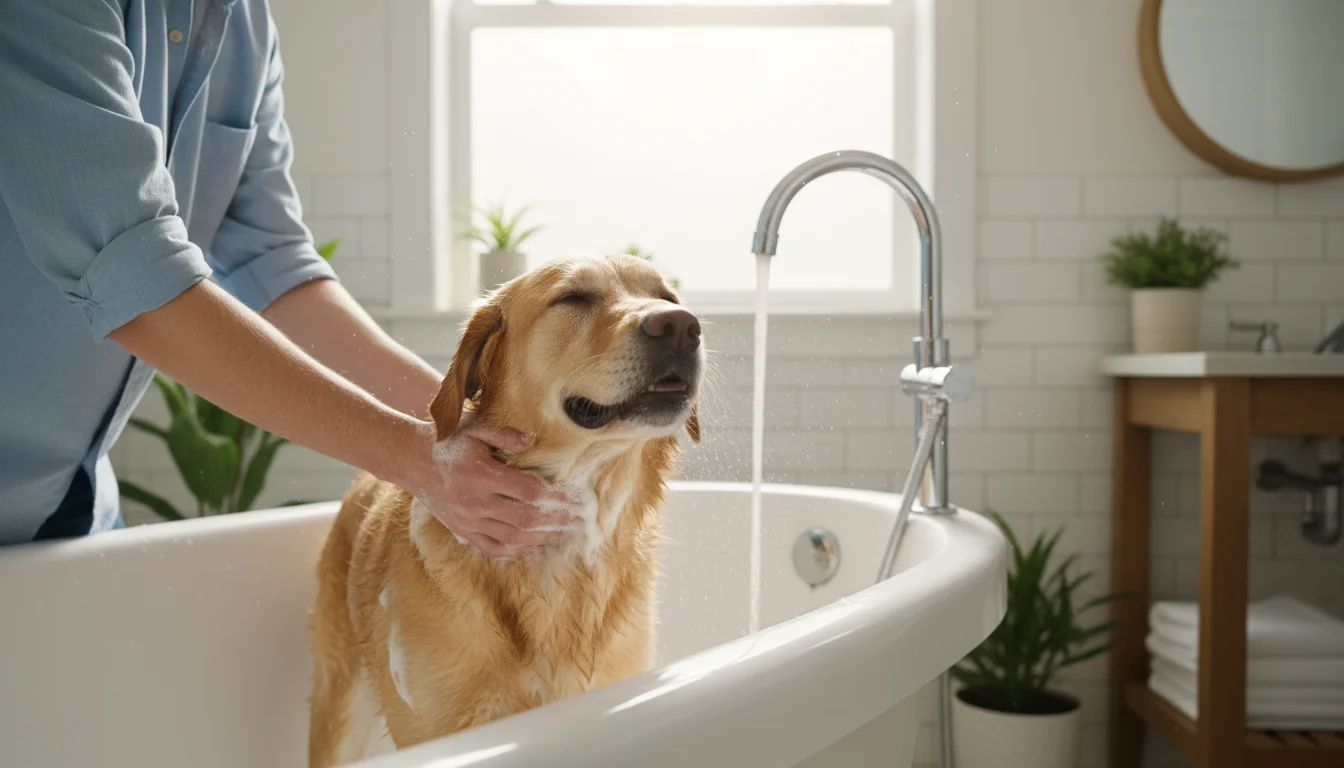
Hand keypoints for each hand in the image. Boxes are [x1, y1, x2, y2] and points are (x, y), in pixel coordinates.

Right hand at [410, 416, 585, 559]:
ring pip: (513, 539)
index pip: (528, 492)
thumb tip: (533, 442)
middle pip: (526, 520)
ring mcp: (467, 521)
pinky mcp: (462, 531)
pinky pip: (493, 549)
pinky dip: (517, 551)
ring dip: (544, 539)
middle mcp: (474, 503)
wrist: (410, 460)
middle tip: (583, 522)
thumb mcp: (474, 427)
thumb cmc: (447, 440)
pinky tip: (536, 547)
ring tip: (567, 535)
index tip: (578, 498)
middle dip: (559, 522)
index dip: (557, 497)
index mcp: (481, 475)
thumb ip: (504, 434)